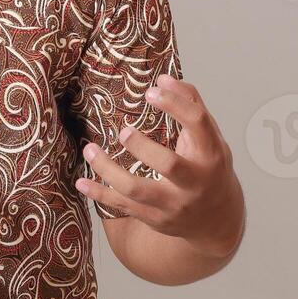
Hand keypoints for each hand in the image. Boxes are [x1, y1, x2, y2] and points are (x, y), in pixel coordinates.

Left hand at [75, 74, 244, 258]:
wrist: (216, 219)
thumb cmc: (209, 168)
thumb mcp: (210, 136)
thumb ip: (191, 104)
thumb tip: (164, 78)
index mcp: (211, 154)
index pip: (198, 124)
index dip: (175, 104)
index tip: (151, 92)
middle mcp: (195, 182)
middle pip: (169, 165)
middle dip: (143, 148)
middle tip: (123, 132)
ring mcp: (174, 203)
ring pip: (137, 189)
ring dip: (109, 169)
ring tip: (89, 148)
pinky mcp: (155, 217)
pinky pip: (122, 206)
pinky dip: (99, 194)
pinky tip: (81, 182)